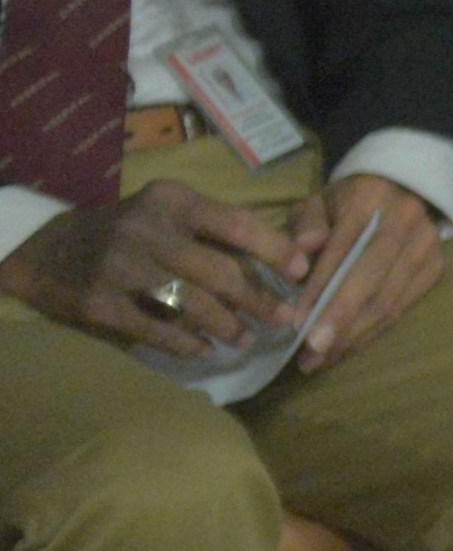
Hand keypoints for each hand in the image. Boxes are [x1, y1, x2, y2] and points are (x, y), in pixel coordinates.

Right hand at [0, 181, 305, 353]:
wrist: (52, 252)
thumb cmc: (130, 230)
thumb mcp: (169, 211)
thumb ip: (218, 226)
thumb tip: (289, 251)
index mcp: (173, 201)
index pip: (236, 224)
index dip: (274, 250)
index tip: (302, 272)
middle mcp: (147, 230)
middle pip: (219, 271)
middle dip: (259, 300)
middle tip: (285, 319)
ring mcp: (121, 268)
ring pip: (191, 304)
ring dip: (226, 326)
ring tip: (246, 338)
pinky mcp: (100, 305)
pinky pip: (155, 329)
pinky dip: (185, 343)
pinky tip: (204, 350)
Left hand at [280, 177, 448, 374]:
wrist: (403, 187)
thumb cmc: (349, 202)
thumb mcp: (318, 203)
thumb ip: (305, 225)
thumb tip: (301, 255)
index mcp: (370, 201)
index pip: (343, 250)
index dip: (320, 288)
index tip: (296, 323)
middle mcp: (406, 222)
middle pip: (373, 279)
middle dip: (341, 319)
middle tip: (312, 353)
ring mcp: (426, 246)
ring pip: (389, 299)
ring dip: (353, 335)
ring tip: (319, 361)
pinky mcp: (436, 267)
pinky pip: (402, 308)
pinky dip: (371, 333)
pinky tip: (345, 349)